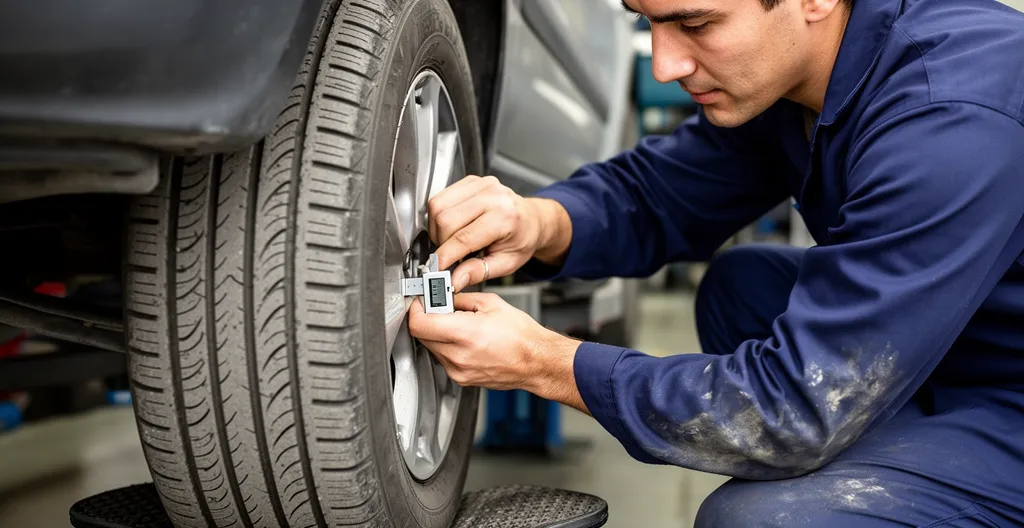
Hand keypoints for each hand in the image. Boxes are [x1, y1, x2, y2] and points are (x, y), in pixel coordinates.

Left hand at [407, 293, 586, 411]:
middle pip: (422, 335)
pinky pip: (443, 359)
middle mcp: (458, 356)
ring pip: (431, 348)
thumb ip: (460, 299)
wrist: (536, 362)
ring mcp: (458, 371)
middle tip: (439, 309)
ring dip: (437, 334)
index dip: (416, 309)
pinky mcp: (461, 379)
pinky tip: (464, 340)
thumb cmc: (522, 336)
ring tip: (457, 325)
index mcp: (465, 334)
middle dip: (427, 319)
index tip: (420, 301)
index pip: (419, 324)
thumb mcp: (490, 304)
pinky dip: (447, 347)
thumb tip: (442, 296)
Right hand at [427, 175, 569, 291]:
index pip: (463, 238)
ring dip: (437, 228)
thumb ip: (478, 272)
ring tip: (452, 239)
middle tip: (450, 254)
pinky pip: (441, 196)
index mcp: (505, 217)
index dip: (444, 256)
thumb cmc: (522, 239)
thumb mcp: (506, 263)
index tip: (436, 269)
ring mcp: (481, 185)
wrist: (532, 220)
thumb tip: (455, 280)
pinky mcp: (471, 180)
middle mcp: (493, 196)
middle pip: (445, 220)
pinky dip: (439, 214)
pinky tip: (453, 224)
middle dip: (440, 242)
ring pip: (438, 206)